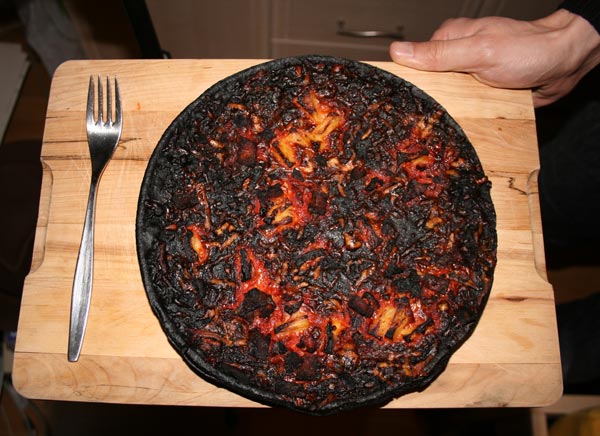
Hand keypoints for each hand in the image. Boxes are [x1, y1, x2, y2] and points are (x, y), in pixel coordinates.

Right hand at [389, 9, 599, 106]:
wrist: (564, 63)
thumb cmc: (527, 50)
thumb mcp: (478, 51)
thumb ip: (439, 54)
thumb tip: (398, 52)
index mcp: (448, 40)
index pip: (414, 62)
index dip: (404, 82)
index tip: (395, 103)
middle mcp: (455, 57)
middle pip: (428, 85)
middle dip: (427, 104)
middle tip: (420, 124)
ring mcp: (468, 76)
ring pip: (446, 100)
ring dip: (447, 113)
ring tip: (442, 129)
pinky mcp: (480, 92)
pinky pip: (465, 108)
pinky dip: (465, 116)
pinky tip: (463, 125)